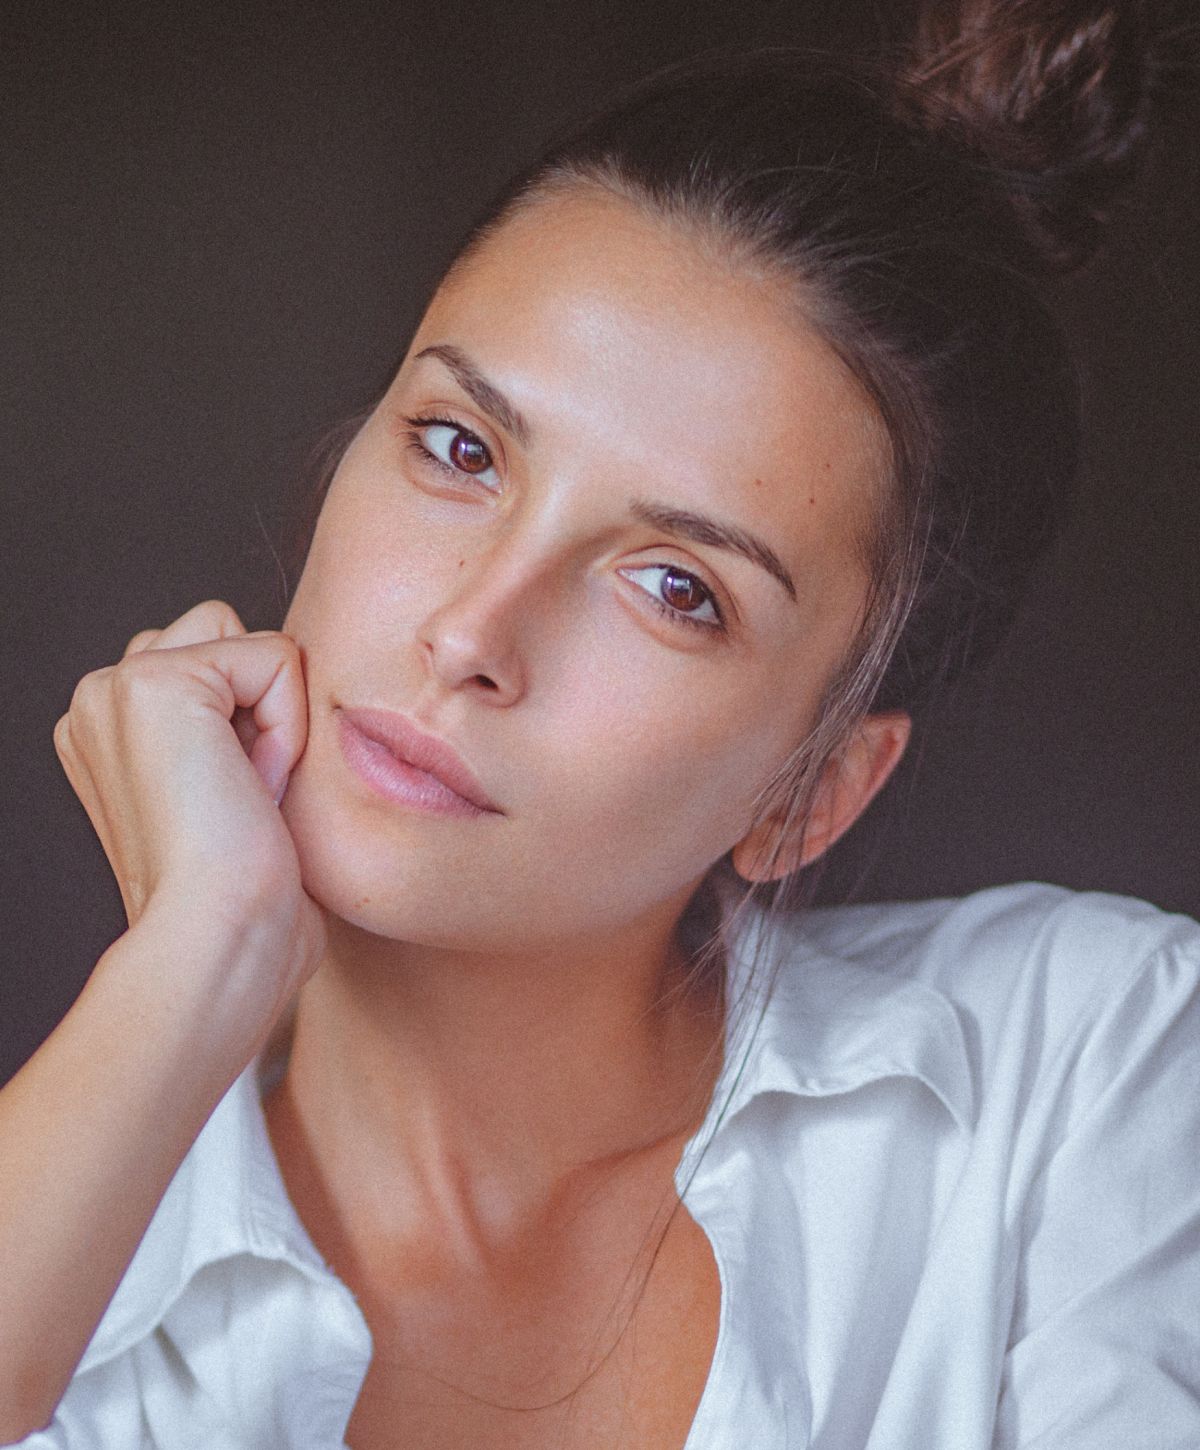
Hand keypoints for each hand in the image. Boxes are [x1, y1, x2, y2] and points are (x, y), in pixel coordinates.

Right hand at [53, 600, 325, 1022]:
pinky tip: (256, 788)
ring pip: (251, 642)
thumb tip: (299, 687)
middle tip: (249, 800)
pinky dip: (289, 726)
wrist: (220, 941)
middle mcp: (100, 703)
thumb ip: (244, 736)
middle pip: (229, 635)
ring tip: (251, 793)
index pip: (220, 667)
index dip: (259, 732)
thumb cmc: (248, 903)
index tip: (240, 811)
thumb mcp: (241, 800)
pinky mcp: (154, 682)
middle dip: (263, 709)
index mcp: (112, 732)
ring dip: (277, 715)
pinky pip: (276, 658)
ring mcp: (116, 688)